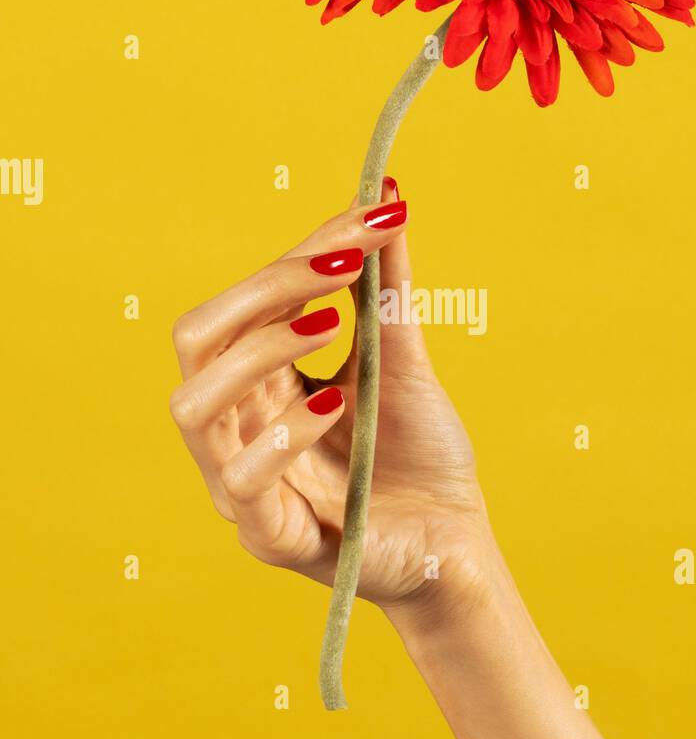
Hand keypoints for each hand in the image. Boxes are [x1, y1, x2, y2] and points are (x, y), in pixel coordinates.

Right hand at [170, 182, 496, 609]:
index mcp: (261, 380)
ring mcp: (242, 482)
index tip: (373, 216)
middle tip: (345, 266)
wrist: (456, 542)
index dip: (304, 250)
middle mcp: (239, 424)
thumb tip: (387, 196)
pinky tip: (333, 407)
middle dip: (266, 286)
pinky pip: (240, 481)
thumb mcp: (402, 362)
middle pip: (198, 338)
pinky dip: (282, 435)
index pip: (249, 299)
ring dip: (260, 350)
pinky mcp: (268, 536)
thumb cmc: (419, 455)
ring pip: (197, 404)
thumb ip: (386, 290)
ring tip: (333, 325)